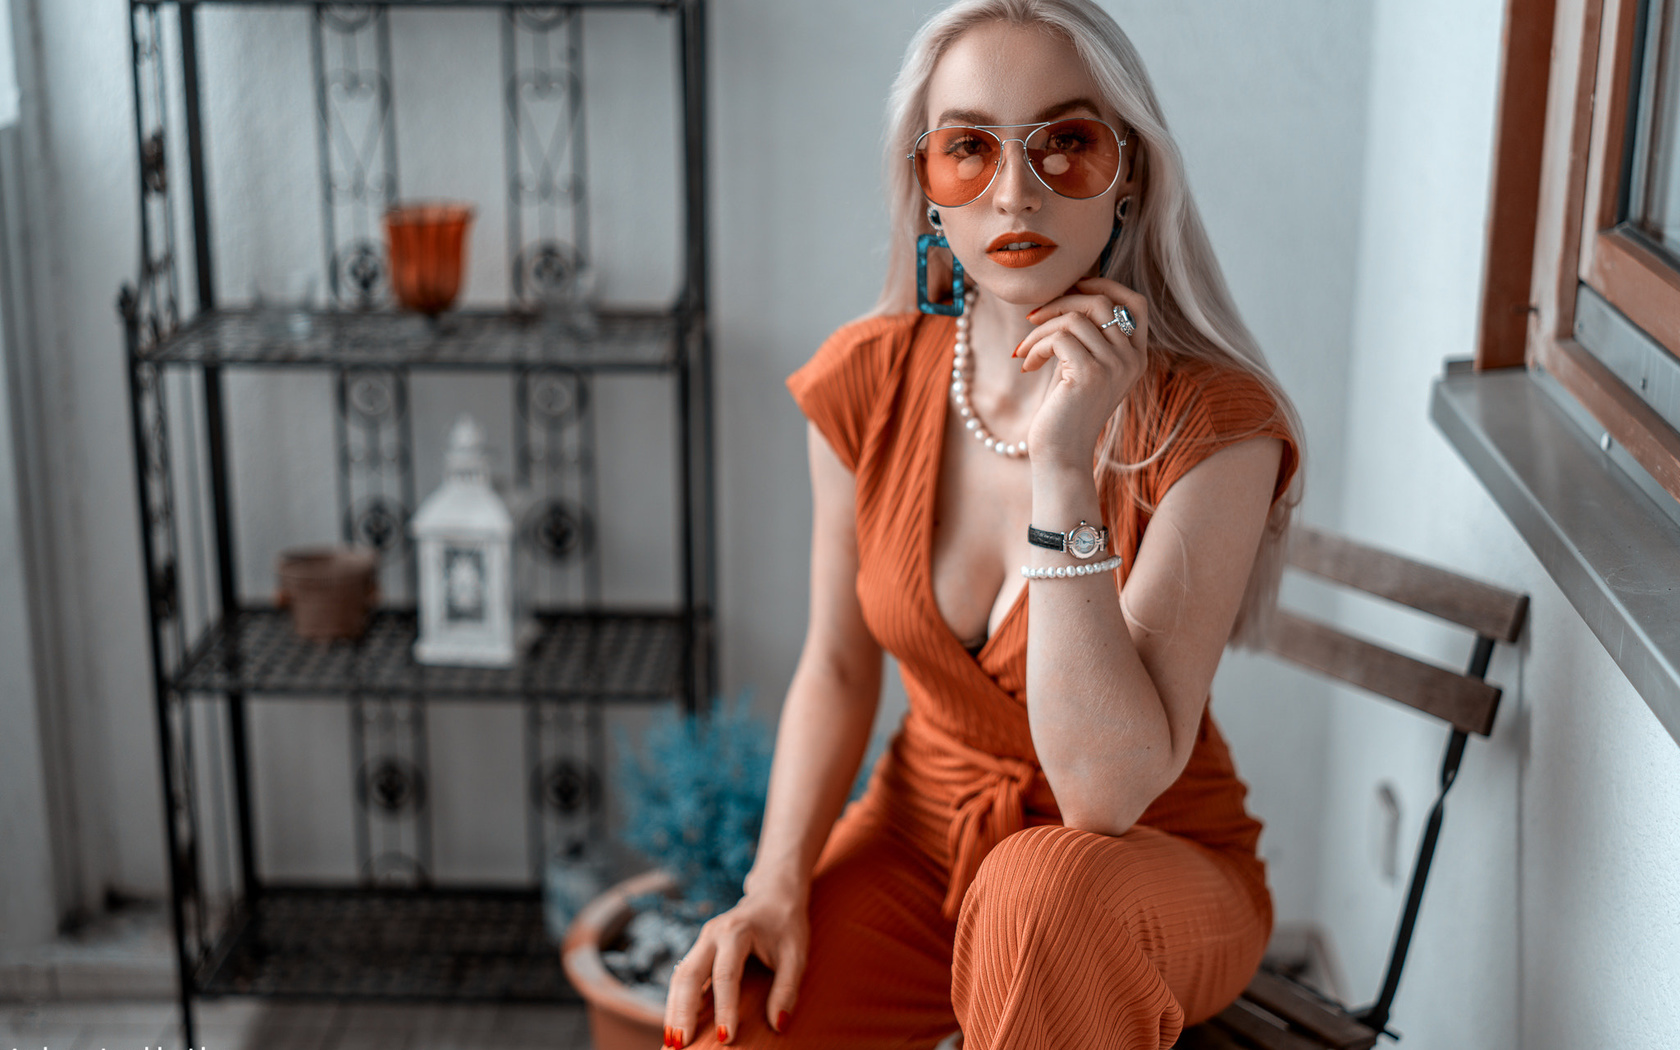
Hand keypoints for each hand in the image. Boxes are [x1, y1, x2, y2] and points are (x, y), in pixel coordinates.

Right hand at [663, 884, 809, 1045]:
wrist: (774, 894)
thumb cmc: (787, 925)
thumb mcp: (796, 954)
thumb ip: (788, 988)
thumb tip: (778, 1024)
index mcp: (737, 931)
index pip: (726, 974)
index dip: (725, 1008)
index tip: (726, 1038)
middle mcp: (713, 933)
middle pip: (689, 974)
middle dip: (682, 1011)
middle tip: (679, 1044)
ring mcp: (703, 940)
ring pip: (679, 975)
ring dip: (673, 1009)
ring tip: (671, 1040)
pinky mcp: (700, 949)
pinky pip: (683, 975)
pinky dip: (677, 1001)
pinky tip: (677, 1024)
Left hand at [1014, 277, 1149, 468]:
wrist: (1061, 453)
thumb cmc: (1066, 409)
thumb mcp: (1083, 365)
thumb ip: (1087, 334)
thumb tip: (1070, 291)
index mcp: (1136, 356)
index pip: (1136, 303)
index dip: (1106, 284)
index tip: (1073, 285)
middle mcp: (1131, 359)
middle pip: (1100, 302)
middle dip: (1061, 302)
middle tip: (1034, 319)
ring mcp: (1114, 366)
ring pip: (1074, 318)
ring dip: (1040, 330)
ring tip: (1024, 351)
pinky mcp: (1089, 374)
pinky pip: (1059, 338)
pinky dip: (1036, 346)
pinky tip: (1026, 364)